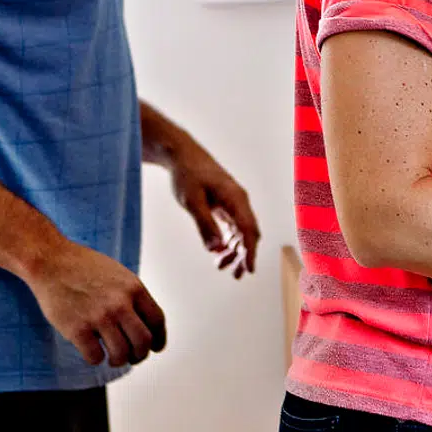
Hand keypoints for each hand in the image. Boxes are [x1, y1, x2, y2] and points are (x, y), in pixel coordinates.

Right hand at [25, 241, 166, 366]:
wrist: (51, 261)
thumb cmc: (84, 267)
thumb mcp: (119, 275)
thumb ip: (132, 297)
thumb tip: (144, 323)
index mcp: (134, 288)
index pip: (157, 321)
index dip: (158, 338)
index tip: (155, 347)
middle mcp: (120, 304)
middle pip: (143, 341)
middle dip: (140, 355)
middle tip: (133, 358)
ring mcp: (99, 317)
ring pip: (121, 353)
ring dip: (119, 361)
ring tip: (113, 359)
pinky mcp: (77, 329)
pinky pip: (95, 356)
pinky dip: (96, 359)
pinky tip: (93, 353)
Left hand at [169, 142, 260, 277]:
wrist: (181, 155)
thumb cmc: (187, 175)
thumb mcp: (192, 201)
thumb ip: (205, 225)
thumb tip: (216, 249)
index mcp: (236, 198)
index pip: (248, 229)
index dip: (250, 251)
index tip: (249, 270)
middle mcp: (239, 201)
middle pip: (248, 233)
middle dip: (244, 255)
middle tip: (235, 275)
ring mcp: (233, 202)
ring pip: (240, 231)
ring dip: (234, 250)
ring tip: (221, 267)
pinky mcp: (225, 204)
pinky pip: (232, 226)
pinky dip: (227, 240)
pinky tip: (219, 252)